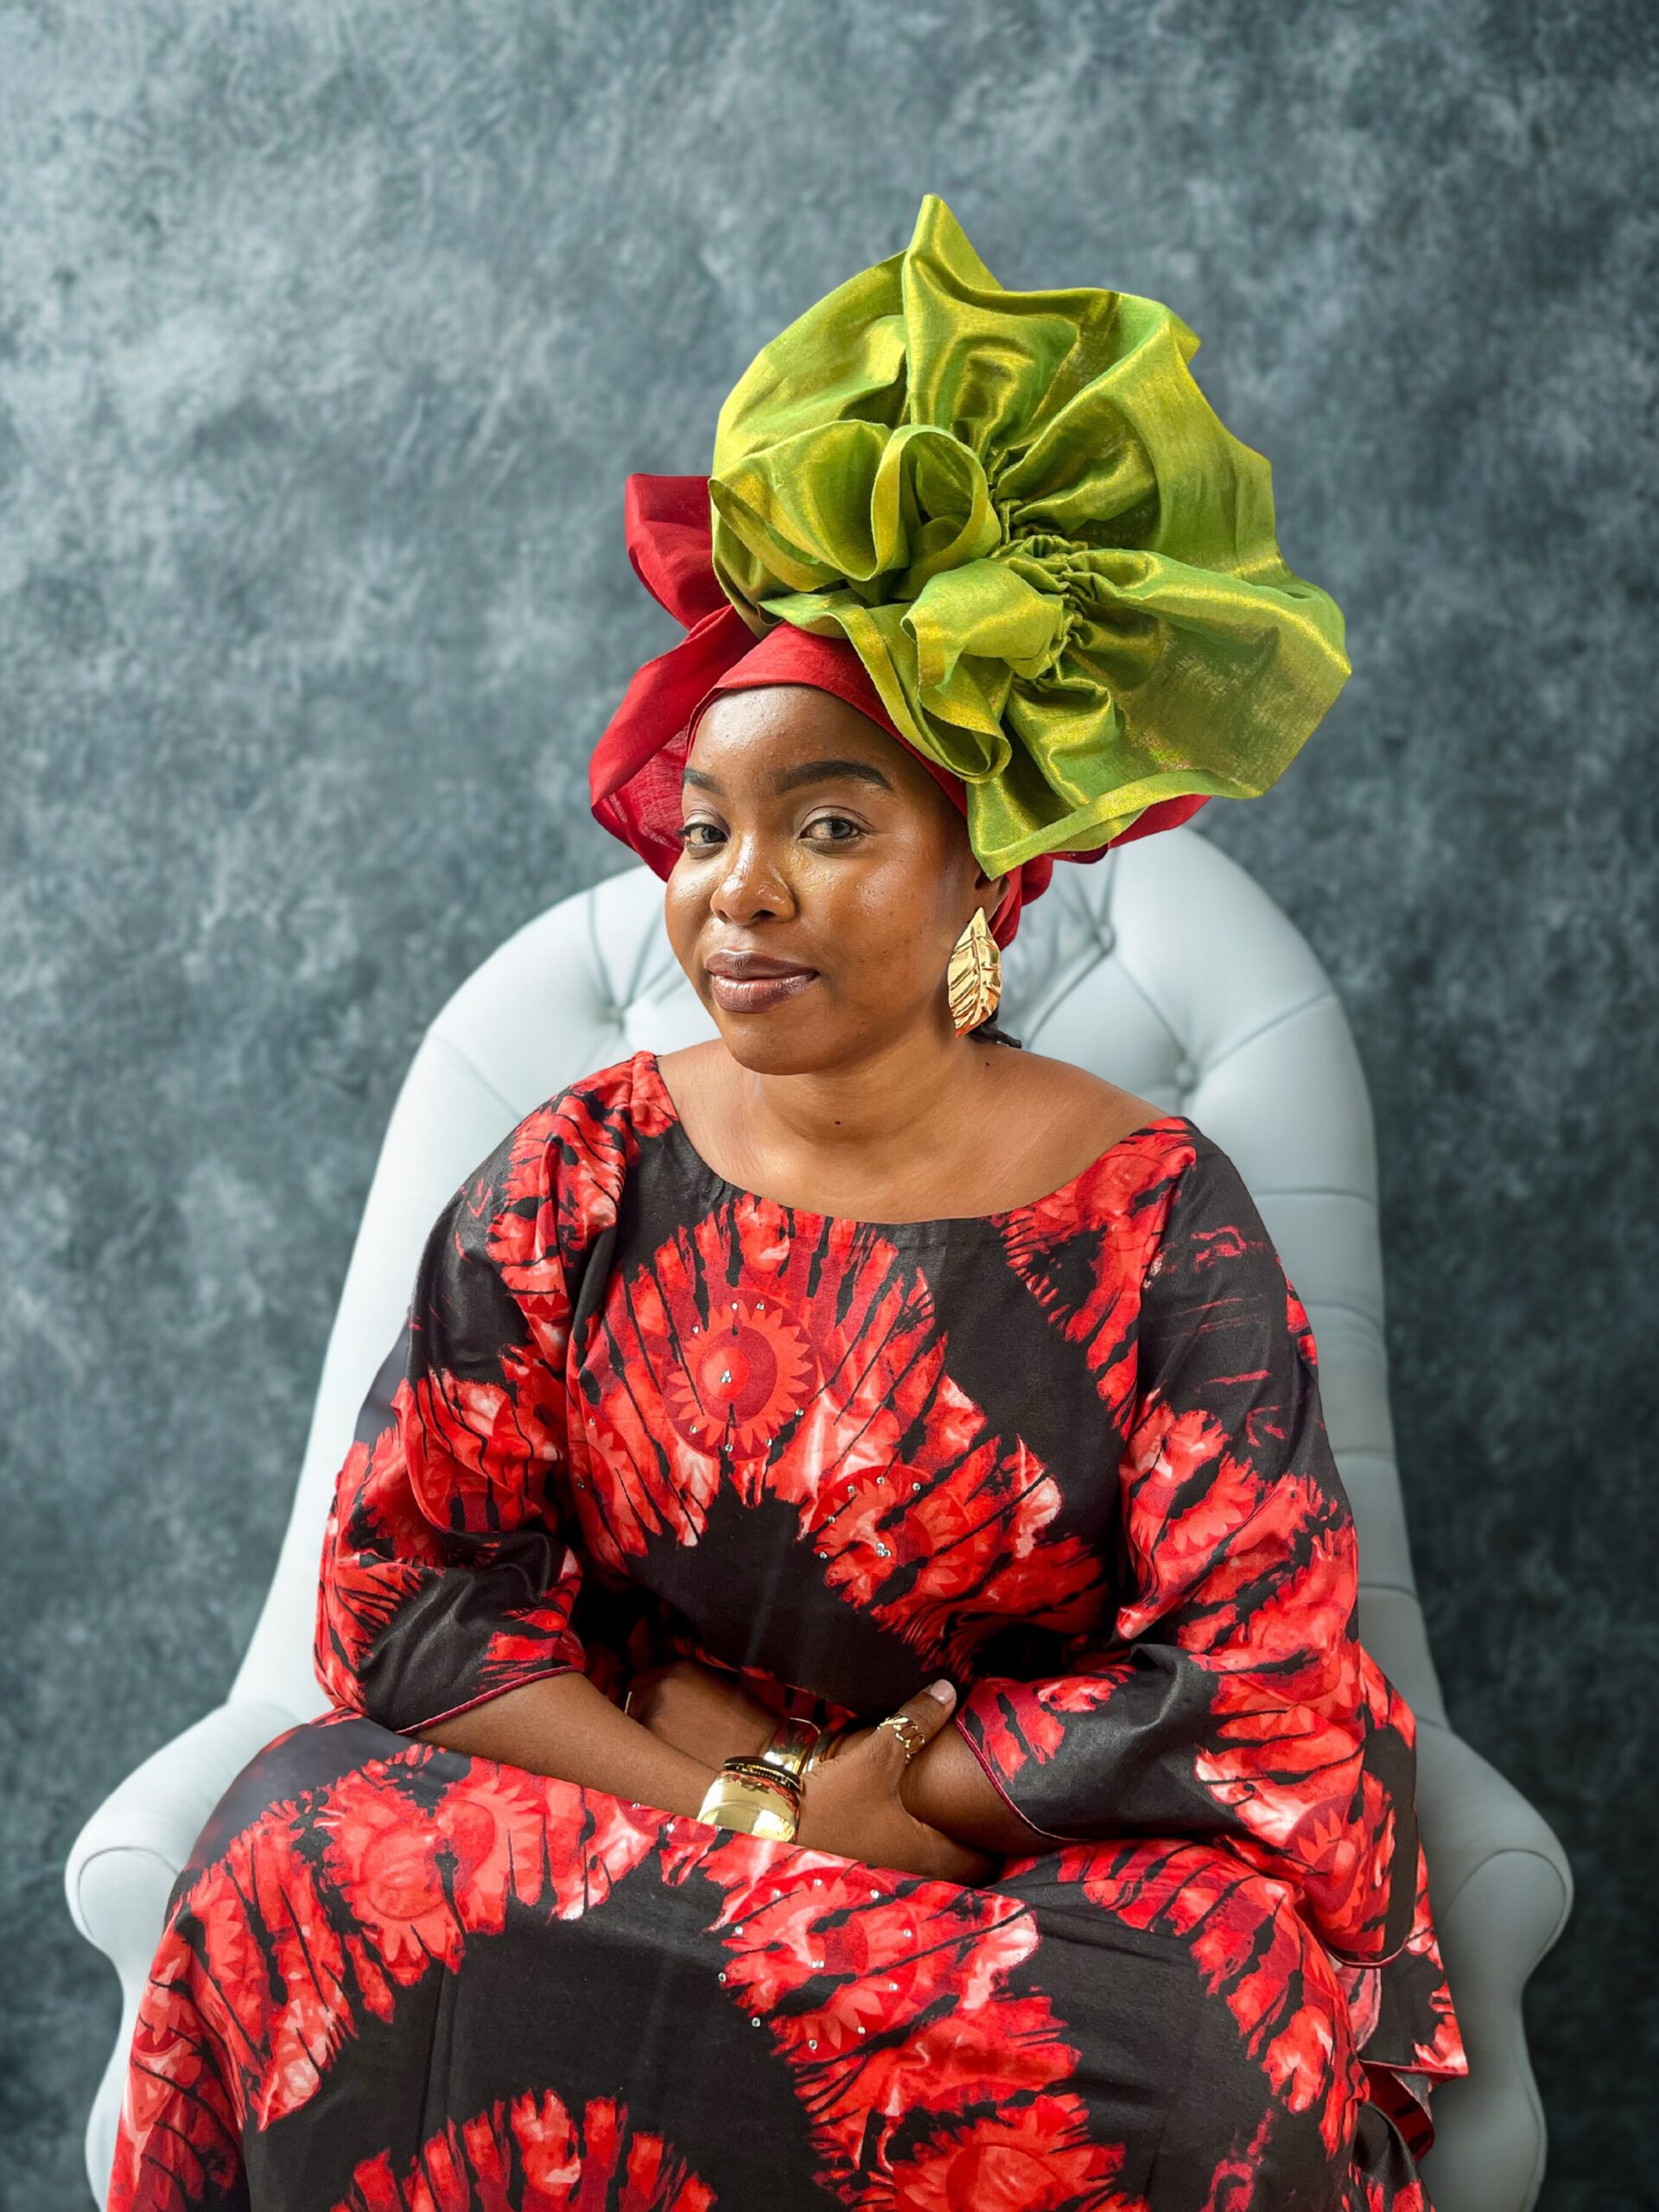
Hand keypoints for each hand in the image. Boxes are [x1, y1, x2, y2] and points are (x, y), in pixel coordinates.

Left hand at [626, 1658, 777, 1768]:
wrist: (760, 1755)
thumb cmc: (746, 1723)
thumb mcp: (715, 1685)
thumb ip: (684, 1684)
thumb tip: (660, 1693)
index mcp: (678, 1669)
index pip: (641, 1680)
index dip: (648, 1696)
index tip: (654, 1707)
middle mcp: (661, 1688)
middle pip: (634, 1704)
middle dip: (645, 1716)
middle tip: (668, 1732)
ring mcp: (654, 1718)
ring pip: (637, 1728)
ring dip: (647, 1737)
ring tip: (675, 1748)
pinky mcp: (654, 1747)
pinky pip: (643, 1750)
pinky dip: (652, 1756)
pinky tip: (675, 1761)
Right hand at [795, 1681, 996, 1886]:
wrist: (770, 1820)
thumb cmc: (833, 1799)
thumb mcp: (879, 1755)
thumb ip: (917, 1723)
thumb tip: (950, 1690)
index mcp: (931, 1855)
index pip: (987, 1863)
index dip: (1001, 1842)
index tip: (1014, 1816)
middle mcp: (916, 1872)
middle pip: (964, 1865)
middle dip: (977, 1840)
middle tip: (989, 1807)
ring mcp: (891, 1873)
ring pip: (935, 1862)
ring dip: (946, 1840)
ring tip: (956, 1808)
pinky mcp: (868, 1864)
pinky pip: (910, 1857)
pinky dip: (920, 1840)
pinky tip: (914, 1813)